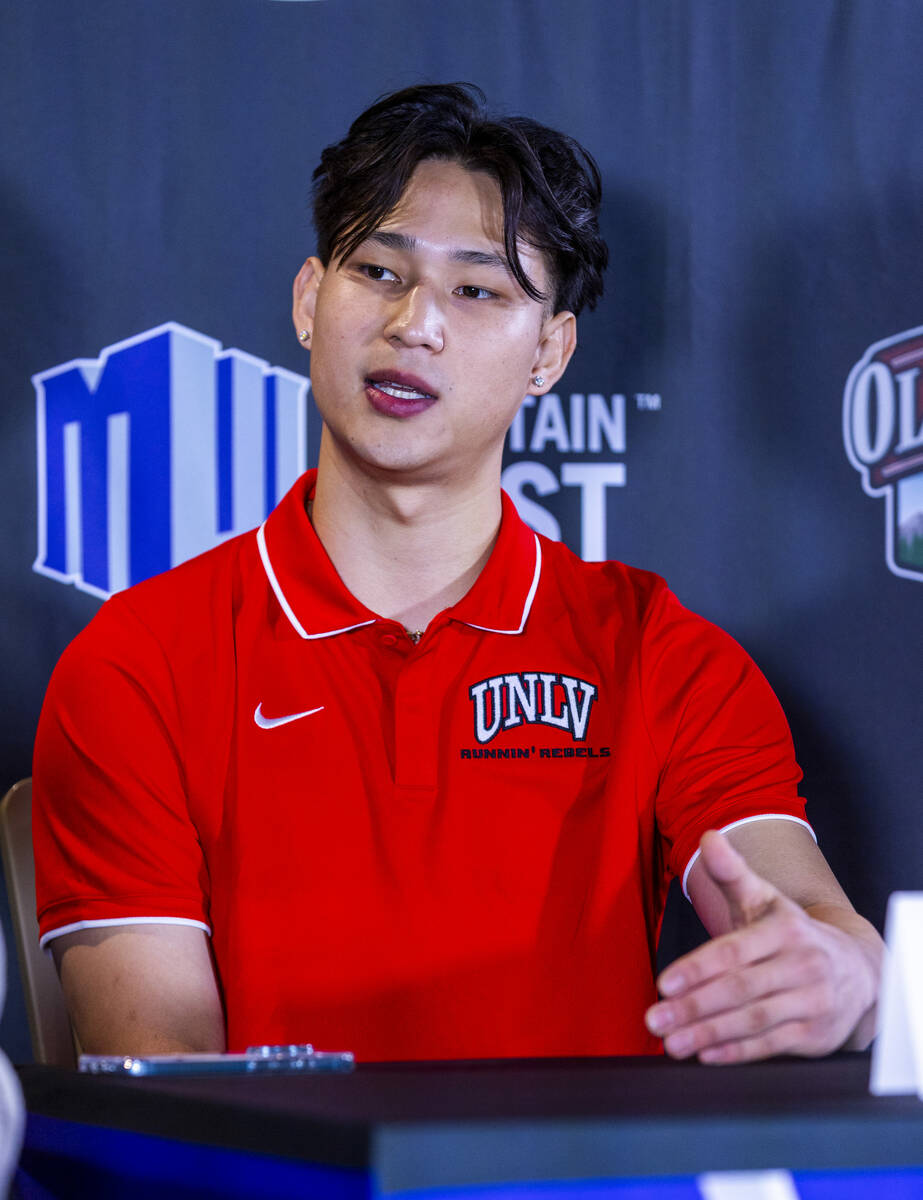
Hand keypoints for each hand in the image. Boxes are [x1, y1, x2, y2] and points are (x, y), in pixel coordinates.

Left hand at [644, 830, 879, 1062]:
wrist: (859, 970)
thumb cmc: (794, 934)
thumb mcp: (765, 898)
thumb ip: (732, 871)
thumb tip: (708, 836)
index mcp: (785, 930)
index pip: (734, 952)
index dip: (698, 969)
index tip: (664, 984)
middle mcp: (802, 965)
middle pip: (740, 989)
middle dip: (693, 1007)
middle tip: (655, 1019)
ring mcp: (812, 1002)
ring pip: (753, 1021)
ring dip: (708, 1034)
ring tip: (671, 1043)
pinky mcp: (816, 1035)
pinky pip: (771, 1045)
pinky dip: (737, 1052)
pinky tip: (706, 1055)